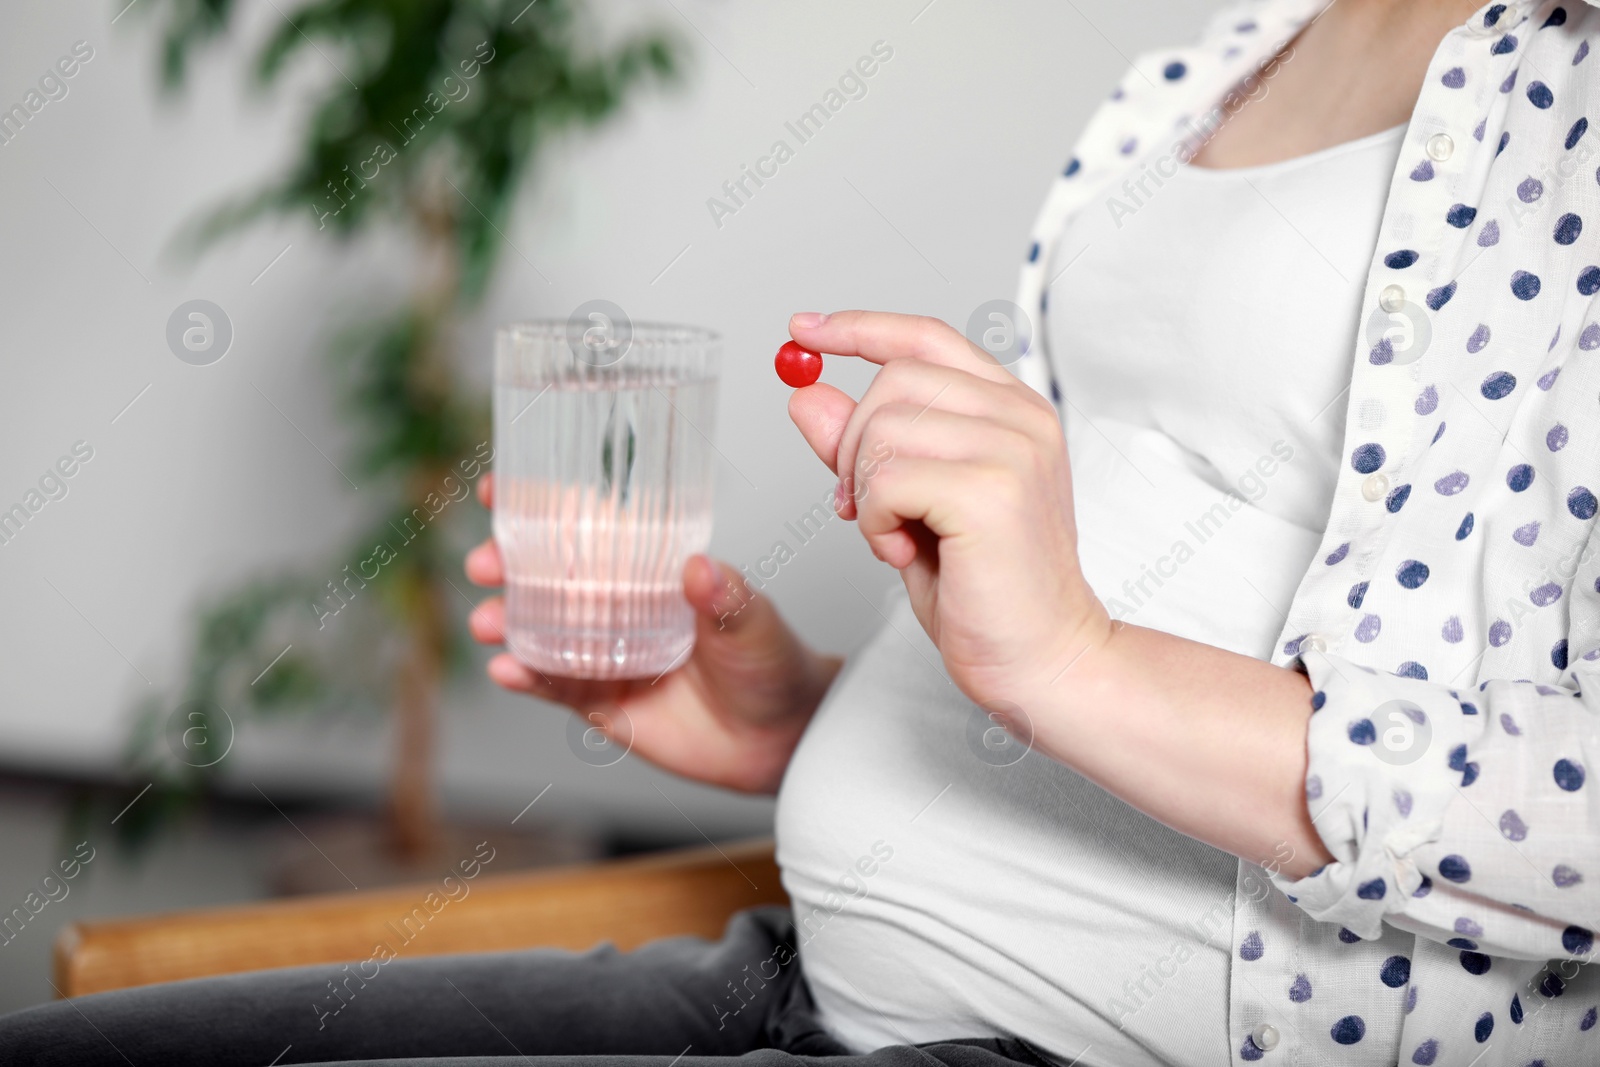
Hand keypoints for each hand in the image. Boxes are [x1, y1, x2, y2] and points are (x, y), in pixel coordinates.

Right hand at [465, 474, 840, 793]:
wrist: (778, 737)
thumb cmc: (769, 662)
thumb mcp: (753, 621)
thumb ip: (725, 597)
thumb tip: (700, 567)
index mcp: (649, 570)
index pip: (589, 527)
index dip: (540, 507)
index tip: (498, 489)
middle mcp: (618, 606)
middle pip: (547, 577)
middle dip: (507, 565)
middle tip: (486, 563)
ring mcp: (602, 653)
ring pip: (538, 630)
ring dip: (505, 622)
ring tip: (488, 622)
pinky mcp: (598, 701)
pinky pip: (552, 686)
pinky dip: (525, 677)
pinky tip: (507, 669)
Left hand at [785, 310, 1110, 710]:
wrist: (1041, 659)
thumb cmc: (983, 590)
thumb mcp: (907, 506)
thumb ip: (863, 447)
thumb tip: (807, 394)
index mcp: (1011, 410)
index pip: (927, 338)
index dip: (861, 328)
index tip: (804, 330)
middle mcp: (1020, 417)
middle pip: (893, 381)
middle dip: (853, 446)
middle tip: (866, 508)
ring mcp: (1012, 449)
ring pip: (883, 428)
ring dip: (866, 491)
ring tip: (898, 536)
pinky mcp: (992, 491)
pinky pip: (887, 479)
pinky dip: (876, 522)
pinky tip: (904, 553)